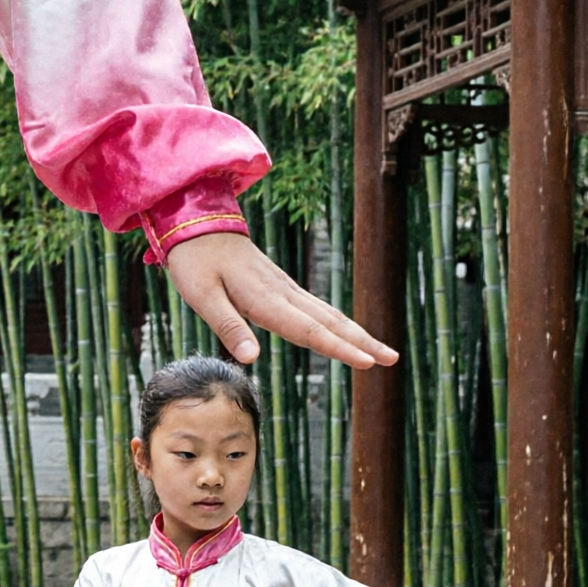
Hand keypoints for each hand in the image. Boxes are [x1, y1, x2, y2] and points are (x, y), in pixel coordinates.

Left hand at [164, 231, 395, 371]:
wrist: (197, 224)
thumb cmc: (195, 262)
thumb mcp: (202, 296)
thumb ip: (228, 326)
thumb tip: (252, 358)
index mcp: (264, 298)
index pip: (308, 329)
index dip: (338, 348)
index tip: (367, 362)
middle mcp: (282, 292)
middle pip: (329, 321)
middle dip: (362, 341)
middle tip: (392, 360)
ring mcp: (284, 287)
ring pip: (327, 313)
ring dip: (356, 332)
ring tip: (382, 351)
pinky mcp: (281, 286)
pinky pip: (316, 307)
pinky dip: (337, 322)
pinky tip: (346, 332)